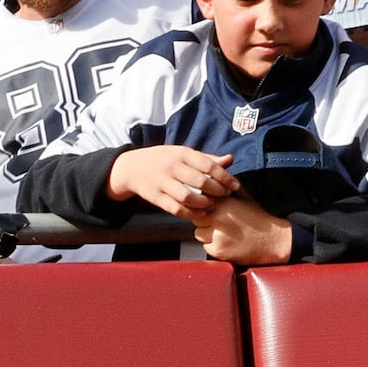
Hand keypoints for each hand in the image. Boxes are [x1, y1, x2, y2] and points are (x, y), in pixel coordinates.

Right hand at [111, 145, 237, 217]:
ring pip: (187, 197)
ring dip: (204, 203)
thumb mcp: (183, 154)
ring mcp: (161, 182)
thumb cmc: (165, 159)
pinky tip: (201, 213)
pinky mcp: (155, 197)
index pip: (208, 166)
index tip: (235, 186)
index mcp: (181, 153)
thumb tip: (230, 159)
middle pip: (200, 181)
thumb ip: (207, 158)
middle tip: (226, 195)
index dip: (225, 177)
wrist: (132, 168)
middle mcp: (171, 167)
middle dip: (217, 191)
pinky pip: (175, 208)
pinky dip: (190, 213)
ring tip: (213, 204)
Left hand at [192, 195, 294, 265]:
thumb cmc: (258, 219)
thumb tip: (212, 176)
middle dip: (204, 220)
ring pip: (199, 233)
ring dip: (207, 234)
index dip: (203, 206)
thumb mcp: (244, 197)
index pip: (199, 201)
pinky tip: (228, 242)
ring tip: (224, 233)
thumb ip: (226, 187)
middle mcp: (218, 217)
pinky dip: (214, 246)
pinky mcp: (218, 250)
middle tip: (220, 223)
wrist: (273, 241)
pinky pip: (206, 246)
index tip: (211, 210)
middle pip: (196, 217)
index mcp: (223, 201)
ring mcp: (217, 234)